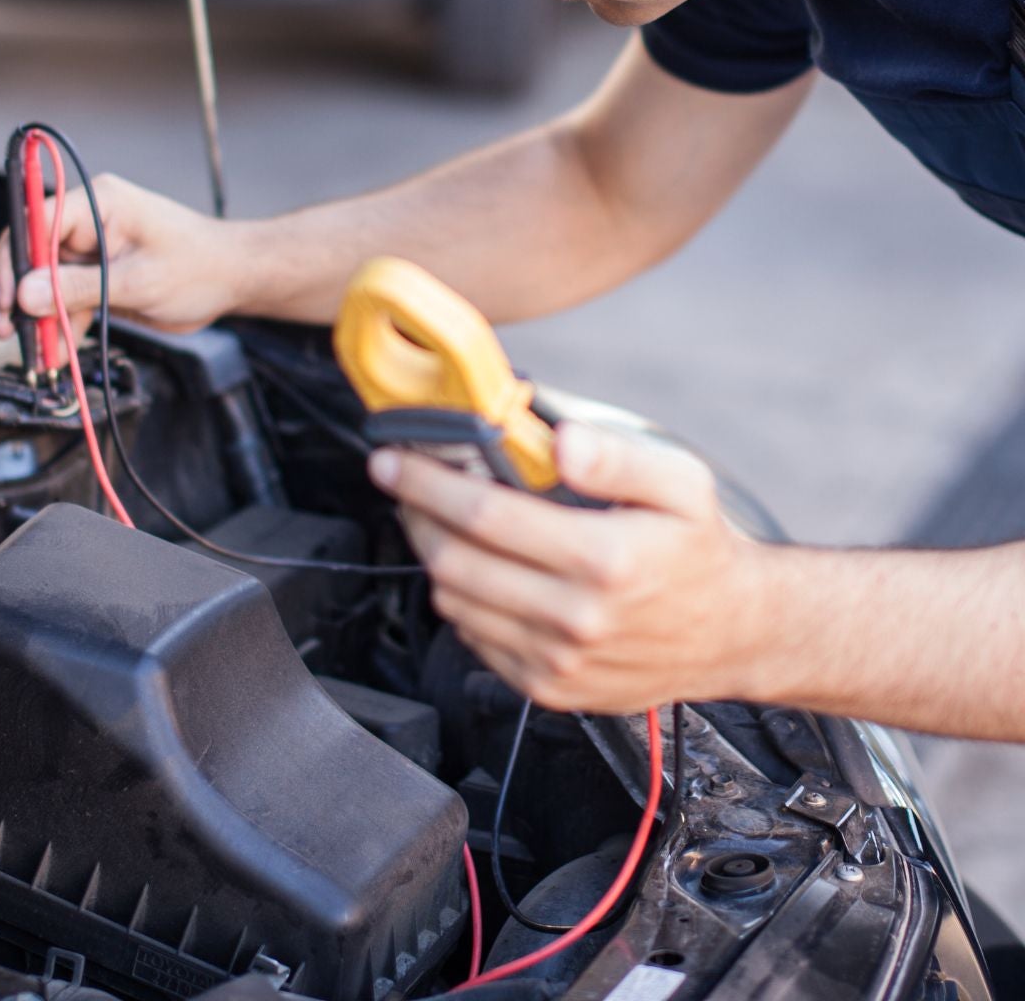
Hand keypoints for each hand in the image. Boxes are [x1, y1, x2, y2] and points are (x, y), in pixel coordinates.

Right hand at [0, 172, 248, 338]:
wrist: (233, 279)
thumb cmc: (200, 265)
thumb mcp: (138, 281)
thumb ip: (81, 288)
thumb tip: (27, 294)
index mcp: (98, 202)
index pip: (35, 221)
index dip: (14, 258)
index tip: (7, 298)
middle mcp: (89, 220)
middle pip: (33, 252)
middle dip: (19, 294)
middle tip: (9, 329)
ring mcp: (92, 248)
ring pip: (45, 281)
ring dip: (40, 317)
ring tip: (40, 352)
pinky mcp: (98, 274)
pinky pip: (66, 298)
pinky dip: (61, 324)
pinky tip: (58, 350)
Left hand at [369, 422, 768, 712]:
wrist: (735, 634)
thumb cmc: (700, 548)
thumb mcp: (680, 482)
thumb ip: (617, 455)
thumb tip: (561, 440)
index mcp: (604, 559)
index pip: (485, 514)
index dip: (427, 482)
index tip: (392, 458)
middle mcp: (577, 617)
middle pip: (455, 560)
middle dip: (415, 514)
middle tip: (404, 482)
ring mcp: (559, 661)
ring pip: (455, 601)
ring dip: (433, 554)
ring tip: (438, 518)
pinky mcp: (550, 689)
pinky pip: (474, 639)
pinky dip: (461, 598)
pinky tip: (478, 567)